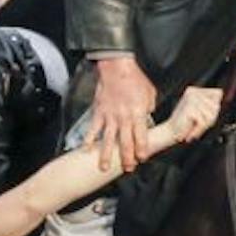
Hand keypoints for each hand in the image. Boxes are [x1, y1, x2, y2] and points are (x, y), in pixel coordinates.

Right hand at [84, 56, 158, 171]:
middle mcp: (124, 118)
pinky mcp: (99, 112)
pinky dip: (88, 140)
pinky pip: (93, 129)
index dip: (141, 149)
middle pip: (125, 142)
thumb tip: (148, 118)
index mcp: (138, 113)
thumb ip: (149, 109)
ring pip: (108, 140)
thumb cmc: (134, 79)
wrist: (117, 67)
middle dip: (127, 158)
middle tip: (128, 168)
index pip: (141, 136)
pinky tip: (85, 150)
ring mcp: (110, 116)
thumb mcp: (150, 93)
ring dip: (106, 155)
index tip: (142, 158)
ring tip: (104, 168)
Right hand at [161, 86, 222, 146]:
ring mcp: (191, 99)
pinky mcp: (190, 108)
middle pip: (216, 106)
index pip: (218, 93)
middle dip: (210, 119)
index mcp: (195, 90)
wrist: (169, 132)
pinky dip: (199, 130)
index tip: (204, 115)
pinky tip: (191, 130)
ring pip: (212, 115)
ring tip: (194, 127)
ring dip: (204, 126)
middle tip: (198, 124)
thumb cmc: (184, 124)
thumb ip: (210, 103)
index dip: (214, 108)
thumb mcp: (200, 110)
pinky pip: (204, 122)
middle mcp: (193, 92)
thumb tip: (222, 95)